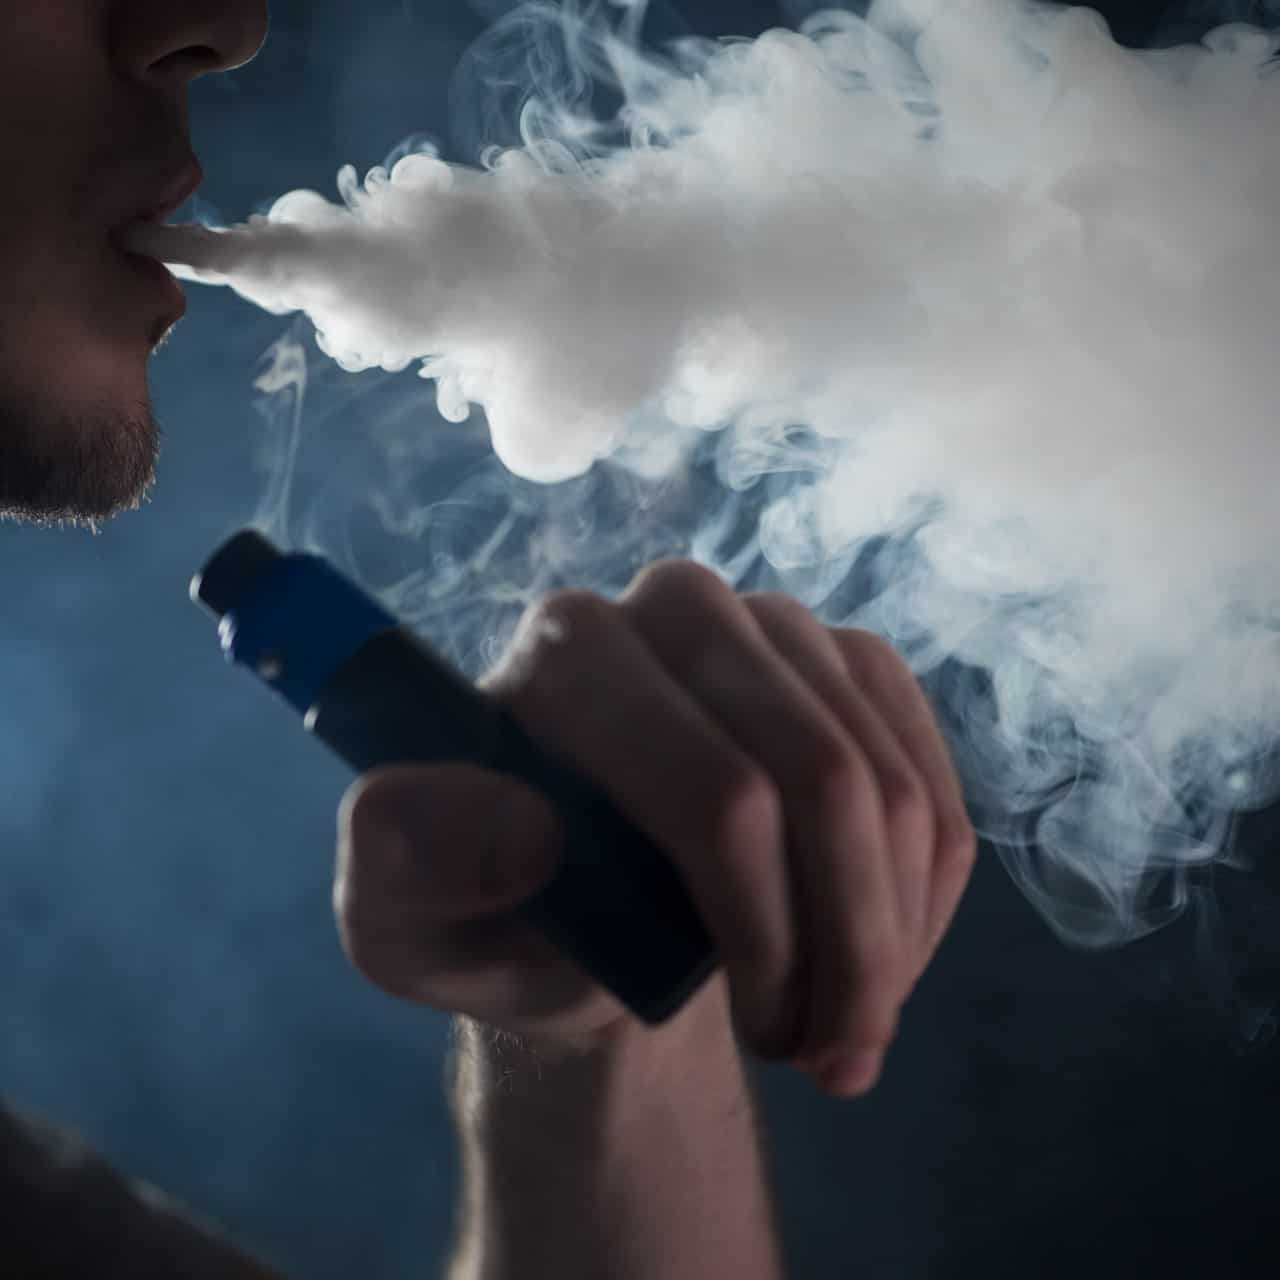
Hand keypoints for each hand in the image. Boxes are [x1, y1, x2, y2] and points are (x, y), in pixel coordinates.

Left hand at [333, 560, 976, 1095]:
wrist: (600, 917)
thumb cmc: (510, 920)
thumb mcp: (408, 927)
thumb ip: (405, 863)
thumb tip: (527, 827)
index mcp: (566, 646)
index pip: (718, 791)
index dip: (765, 934)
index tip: (760, 1038)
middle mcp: (675, 604)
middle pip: (824, 782)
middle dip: (852, 949)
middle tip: (830, 1058)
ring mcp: (777, 624)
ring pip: (893, 789)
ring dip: (889, 939)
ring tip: (842, 1028)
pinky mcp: (850, 661)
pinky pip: (932, 782)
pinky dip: (922, 896)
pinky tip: (880, 953)